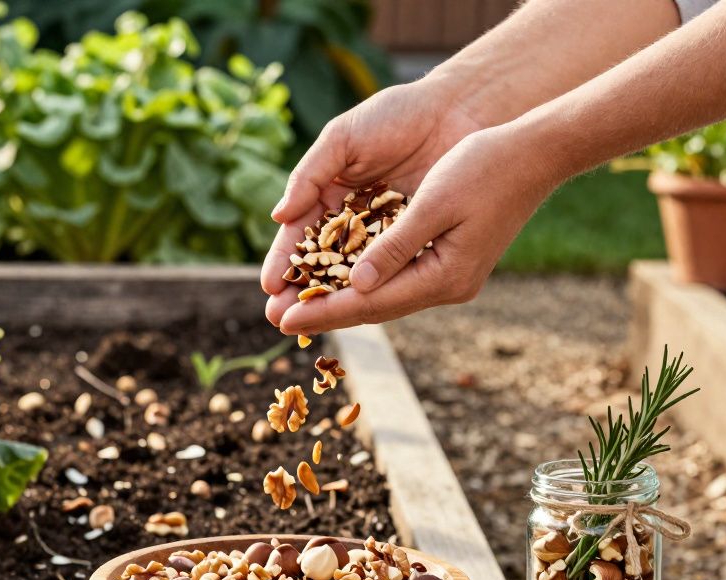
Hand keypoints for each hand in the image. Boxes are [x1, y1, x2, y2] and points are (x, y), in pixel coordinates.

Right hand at [259, 77, 482, 311]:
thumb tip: (279, 217)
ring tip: (309, 323)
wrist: (456, 110)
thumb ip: (310, 175)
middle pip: (322, 265)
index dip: (283, 262)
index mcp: (328, 196)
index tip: (269, 288)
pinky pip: (393, 271)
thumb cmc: (395, 115)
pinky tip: (357, 308)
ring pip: (354, 275)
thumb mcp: (344, 139)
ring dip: (332, 301)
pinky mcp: (417, 241)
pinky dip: (375, 290)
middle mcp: (353, 221)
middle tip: (280, 319)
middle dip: (301, 292)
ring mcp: (385, 235)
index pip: (299, 237)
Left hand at [267, 124, 566, 334]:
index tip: (283, 319)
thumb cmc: (485, 167)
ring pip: (383, 295)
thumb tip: (357, 285)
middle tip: (275, 319)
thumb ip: (394, 246)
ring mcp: (449, 276)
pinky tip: (333, 280)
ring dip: (338, 299)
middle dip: (323, 312)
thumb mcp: (433, 203)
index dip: (323, 310)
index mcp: (445, 276)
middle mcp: (447, 285)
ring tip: (295, 304)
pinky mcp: (447, 261)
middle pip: (373, 307)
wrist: (535, 153)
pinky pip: (395, 278)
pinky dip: (362, 281)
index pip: (371, 302)